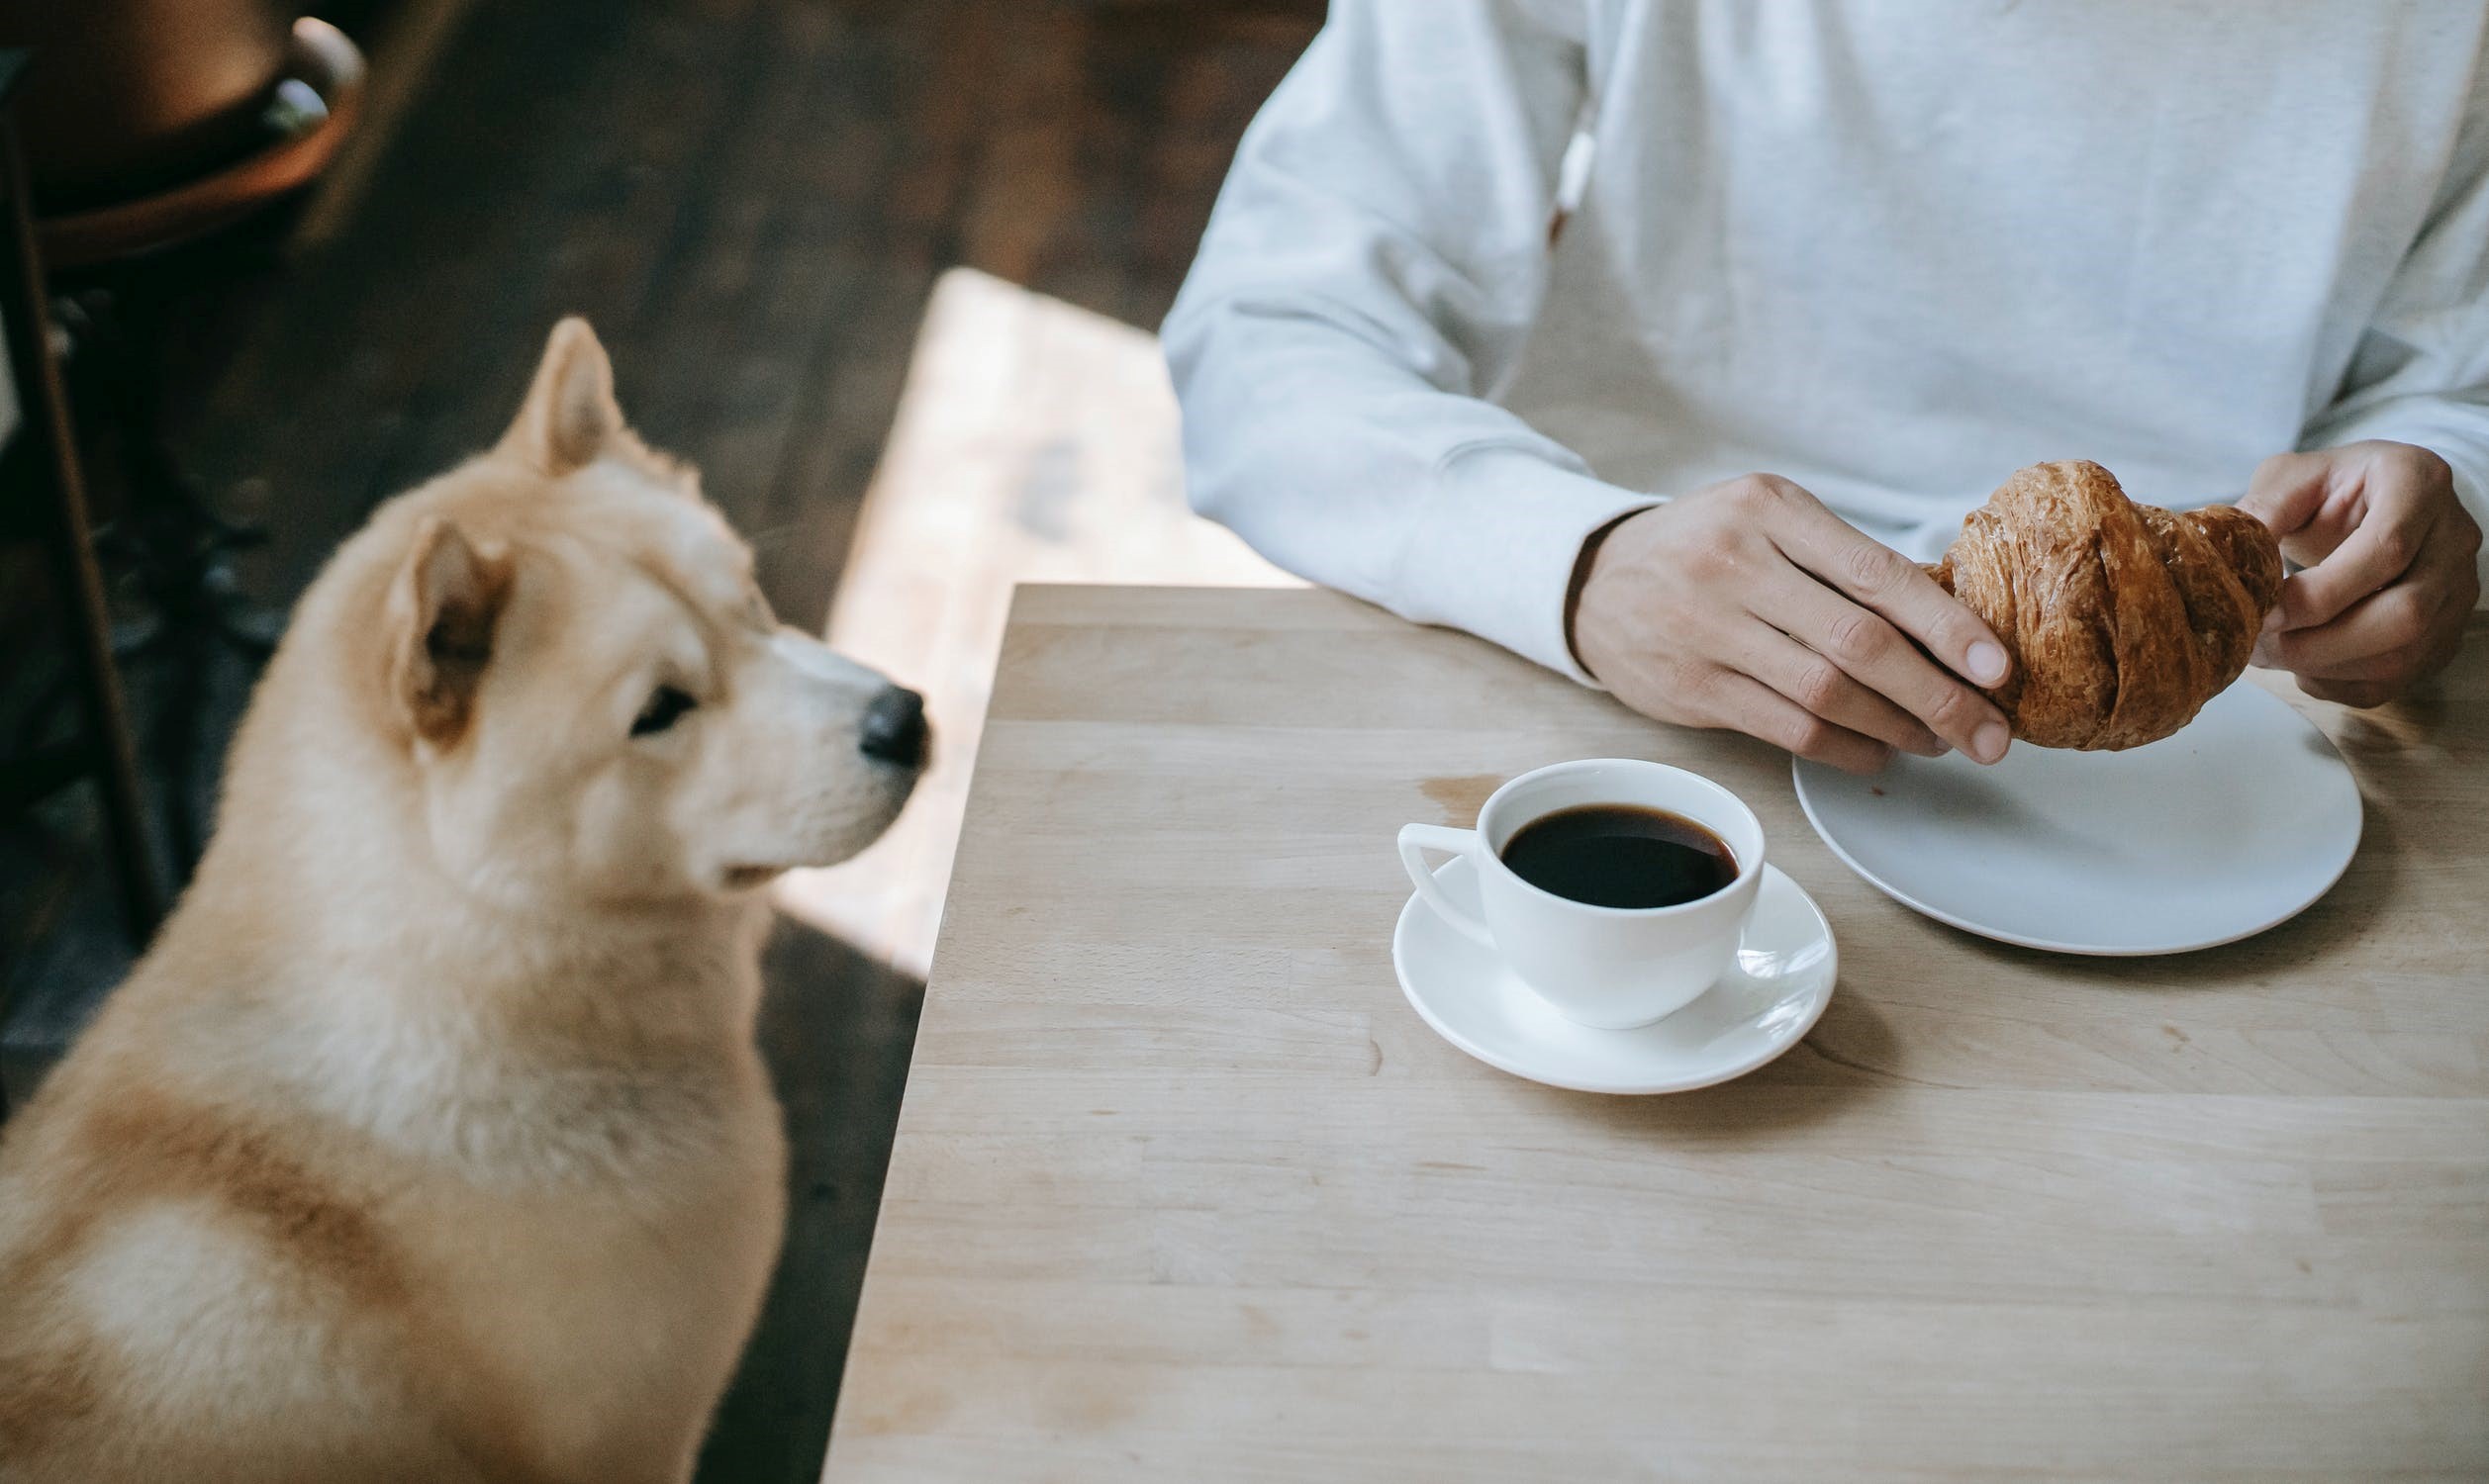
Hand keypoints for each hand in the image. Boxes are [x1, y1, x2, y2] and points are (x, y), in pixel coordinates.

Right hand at [1570, 474, 2014, 773]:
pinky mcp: (1691, 686)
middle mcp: (1736, 563)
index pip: (1877, 574)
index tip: (1998, 668)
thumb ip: (1841, 560)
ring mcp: (1707, 628)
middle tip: (1989, 733)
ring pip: (1828, 694)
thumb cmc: (1703, 548)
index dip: (1947, 627)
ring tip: (1940, 740)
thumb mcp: (1767, 519)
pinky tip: (1878, 754)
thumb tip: (1951, 625)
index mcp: (1771, 509)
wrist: (1593, 581)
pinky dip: (1846, 749)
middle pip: (1860, 644)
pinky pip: (1788, 728)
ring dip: (1898, 728)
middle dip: (1939, 696)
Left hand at [2240, 441, 2481, 707]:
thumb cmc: (2331, 488)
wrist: (2375, 504)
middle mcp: (2454, 540)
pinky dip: (2337, 683)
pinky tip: (2301, 663)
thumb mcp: (2291, 478)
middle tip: (2256, 644)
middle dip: (2319, 642)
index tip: (2263, 611)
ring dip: (2321, 666)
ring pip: (2401, 656)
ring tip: (2266, 653)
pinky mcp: (2445, 635)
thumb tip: (2225, 561)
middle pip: (2405, 614)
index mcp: (2420, 485)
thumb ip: (2262, 511)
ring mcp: (2457, 592)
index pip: (2386, 549)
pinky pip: (2395, 680)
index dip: (2320, 592)